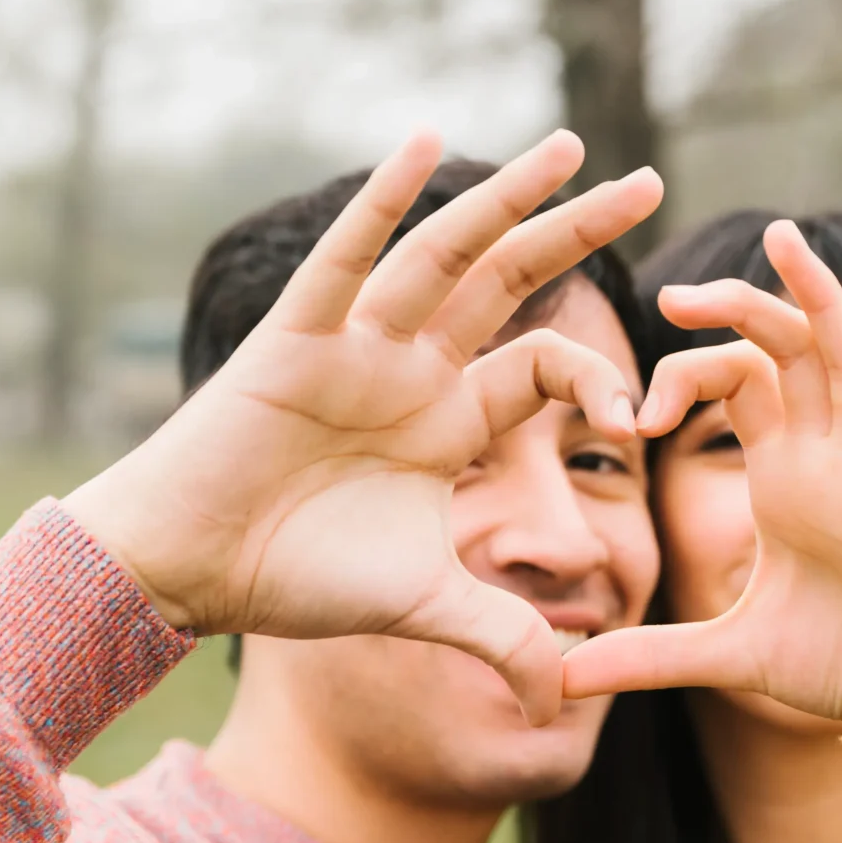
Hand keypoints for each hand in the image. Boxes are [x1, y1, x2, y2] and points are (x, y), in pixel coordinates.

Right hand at [64, 129, 662, 724]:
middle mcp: (413, 368)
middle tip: (649, 179)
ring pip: (445, 255)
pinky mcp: (298, 339)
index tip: (636, 422)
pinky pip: (347, 260)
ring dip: (506, 198)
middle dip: (578, 230)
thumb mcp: (427, 606)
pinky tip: (427, 143)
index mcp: (450, 418)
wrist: (192, 571)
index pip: (546, 365)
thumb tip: (563, 699)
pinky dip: (383, 203)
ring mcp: (358, 346)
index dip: (599, 381)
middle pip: (511, 281)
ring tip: (569, 146)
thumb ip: (502, 636)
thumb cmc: (298, 581)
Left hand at [562, 220, 841, 744]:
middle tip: (673, 295)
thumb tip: (564, 681)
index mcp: (787, 474)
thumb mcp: (733, 656)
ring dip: (821, 302)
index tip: (635, 416)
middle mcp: (833, 458)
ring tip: (786, 239)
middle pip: (787, 351)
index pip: (737, 380)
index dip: (685, 372)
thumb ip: (652, 657)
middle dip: (738, 308)